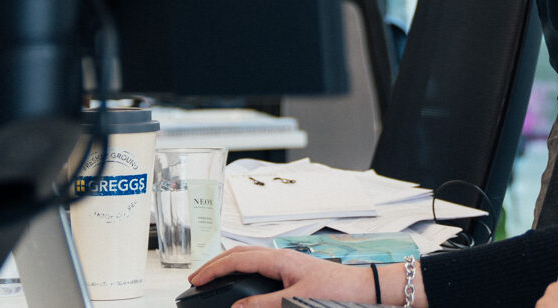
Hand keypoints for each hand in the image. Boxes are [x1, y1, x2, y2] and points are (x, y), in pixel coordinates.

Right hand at [187, 247, 374, 307]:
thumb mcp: (294, 301)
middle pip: (240, 253)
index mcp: (278, 259)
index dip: (214, 269)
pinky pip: (260, 266)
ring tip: (213, 278)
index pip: (237, 259)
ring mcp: (286, 262)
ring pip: (249, 258)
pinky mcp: (292, 271)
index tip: (196, 279)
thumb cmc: (335, 290)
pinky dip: (243, 271)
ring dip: (229, 265)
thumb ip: (263, 305)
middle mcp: (280, 257)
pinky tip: (242, 282)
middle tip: (197, 277)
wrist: (361, 288)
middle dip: (216, 263)